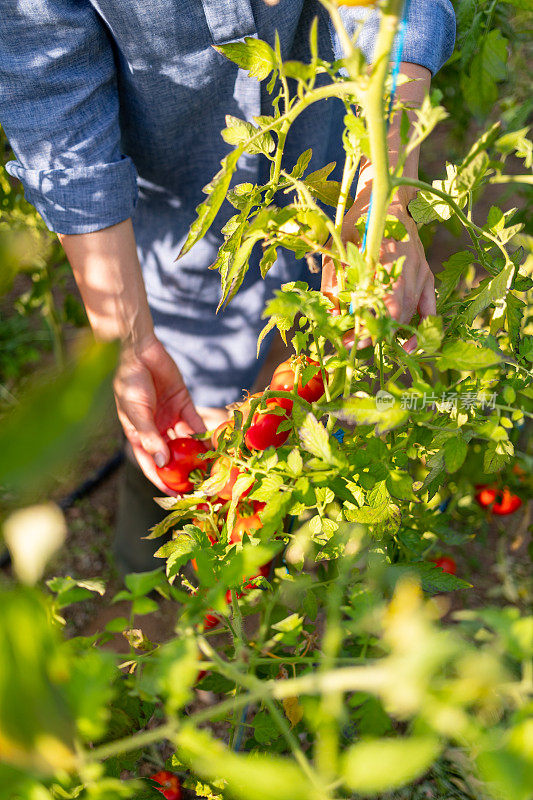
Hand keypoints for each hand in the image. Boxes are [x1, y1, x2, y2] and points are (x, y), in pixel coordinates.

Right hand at [114, 334, 205, 492]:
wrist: (139, 351)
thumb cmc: (129, 382)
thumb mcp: (136, 412)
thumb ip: (149, 437)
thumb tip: (163, 462)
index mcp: (138, 434)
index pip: (150, 463)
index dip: (161, 480)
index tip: (174, 496)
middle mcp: (155, 429)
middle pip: (171, 456)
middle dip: (183, 470)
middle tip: (199, 486)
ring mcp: (170, 417)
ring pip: (186, 442)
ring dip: (196, 454)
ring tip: (211, 469)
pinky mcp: (183, 404)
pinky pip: (196, 423)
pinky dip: (204, 434)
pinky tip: (215, 446)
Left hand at [321, 185, 434, 351]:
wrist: (388, 199)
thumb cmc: (358, 223)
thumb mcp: (337, 249)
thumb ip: (334, 284)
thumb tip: (331, 317)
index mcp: (384, 260)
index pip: (380, 305)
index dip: (365, 328)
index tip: (347, 341)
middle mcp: (406, 268)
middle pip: (397, 313)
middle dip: (376, 334)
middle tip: (355, 346)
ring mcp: (420, 272)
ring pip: (411, 312)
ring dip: (393, 333)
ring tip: (375, 347)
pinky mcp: (426, 274)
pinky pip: (429, 306)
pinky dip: (422, 326)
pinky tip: (410, 344)